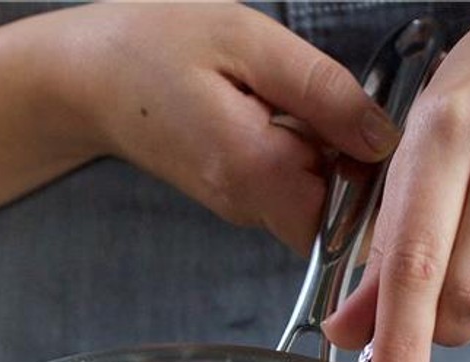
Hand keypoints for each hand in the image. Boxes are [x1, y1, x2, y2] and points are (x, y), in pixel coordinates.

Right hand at [64, 3, 400, 254]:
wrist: (87, 78)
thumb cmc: (154, 45)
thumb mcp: (247, 40)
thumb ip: (321, 92)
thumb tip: (383, 136)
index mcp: (250, 168)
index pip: (344, 214)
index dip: (371, 175)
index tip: (367, 124)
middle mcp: (245, 204)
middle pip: (335, 211)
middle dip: (350, 161)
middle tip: (321, 95)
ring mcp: (238, 206)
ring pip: (314, 199)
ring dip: (323, 152)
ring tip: (286, 94)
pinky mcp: (235, 197)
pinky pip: (289, 186)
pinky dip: (297, 151)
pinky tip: (272, 108)